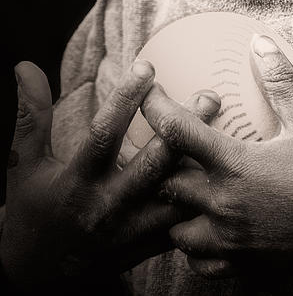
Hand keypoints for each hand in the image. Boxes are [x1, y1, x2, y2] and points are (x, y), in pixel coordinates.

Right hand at [0, 60, 220, 291]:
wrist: (42, 278)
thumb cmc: (34, 210)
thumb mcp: (26, 165)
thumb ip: (31, 115)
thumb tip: (25, 65)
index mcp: (77, 182)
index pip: (103, 136)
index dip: (125, 99)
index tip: (146, 66)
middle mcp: (108, 207)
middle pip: (153, 164)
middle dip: (181, 127)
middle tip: (207, 94)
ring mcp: (133, 229)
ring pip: (177, 193)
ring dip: (200, 159)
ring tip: (220, 123)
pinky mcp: (150, 245)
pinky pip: (185, 220)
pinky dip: (203, 193)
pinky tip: (218, 164)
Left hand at [142, 35, 292, 280]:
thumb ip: (279, 78)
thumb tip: (259, 42)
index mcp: (235, 164)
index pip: (177, 130)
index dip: (155, 106)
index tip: (149, 92)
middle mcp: (223, 204)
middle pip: (165, 182)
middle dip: (164, 162)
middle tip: (172, 146)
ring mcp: (229, 239)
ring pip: (174, 229)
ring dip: (175, 209)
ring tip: (188, 190)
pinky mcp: (240, 264)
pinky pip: (198, 261)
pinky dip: (194, 245)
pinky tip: (207, 226)